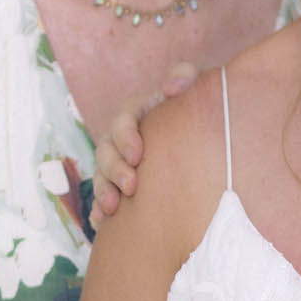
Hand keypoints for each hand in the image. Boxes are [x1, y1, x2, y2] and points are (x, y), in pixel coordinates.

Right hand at [92, 61, 199, 220]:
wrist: (201, 134)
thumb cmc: (197, 108)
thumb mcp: (196, 86)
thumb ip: (185, 76)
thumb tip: (172, 86)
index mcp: (138, 113)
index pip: (123, 120)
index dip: (125, 137)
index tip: (137, 155)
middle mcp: (122, 138)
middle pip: (106, 151)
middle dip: (114, 170)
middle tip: (131, 187)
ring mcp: (117, 162)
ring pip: (100, 176)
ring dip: (103, 192)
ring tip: (112, 209)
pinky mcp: (119, 186)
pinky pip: (101, 199)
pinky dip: (99, 211)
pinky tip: (102, 223)